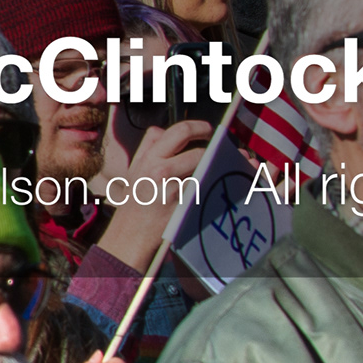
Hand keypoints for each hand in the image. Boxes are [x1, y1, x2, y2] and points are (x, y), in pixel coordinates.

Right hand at [95, 119, 215, 269]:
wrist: (130, 234)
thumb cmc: (135, 203)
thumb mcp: (134, 170)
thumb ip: (148, 148)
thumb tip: (163, 131)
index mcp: (148, 158)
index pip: (178, 131)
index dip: (198, 127)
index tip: (207, 131)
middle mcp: (159, 170)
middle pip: (196, 148)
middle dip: (214, 144)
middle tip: (223, 146)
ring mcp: (173, 187)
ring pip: (206, 166)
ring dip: (223, 164)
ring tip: (232, 164)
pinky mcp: (184, 203)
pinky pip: (208, 186)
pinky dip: (219, 182)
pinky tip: (225, 182)